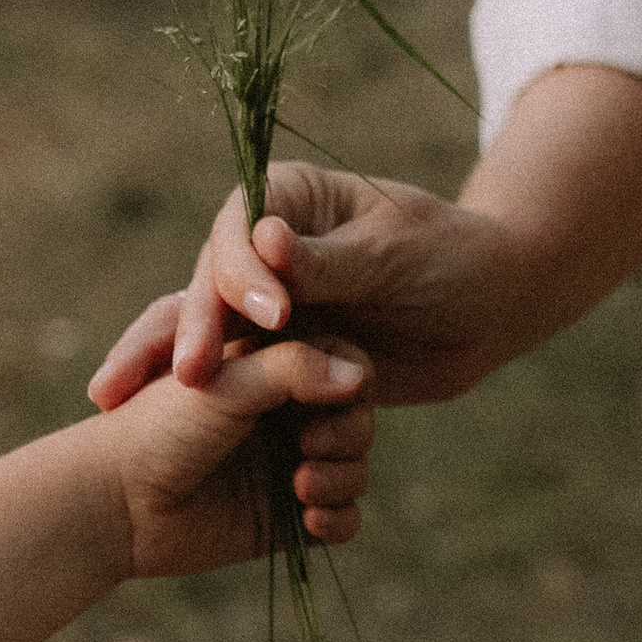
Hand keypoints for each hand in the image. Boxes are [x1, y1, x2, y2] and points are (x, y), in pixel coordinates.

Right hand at [91, 167, 532, 412]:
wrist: (494, 306)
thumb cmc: (452, 259)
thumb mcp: (393, 256)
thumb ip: (327, 261)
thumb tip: (263, 243)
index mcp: (288, 199)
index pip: (239, 232)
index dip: (242, 276)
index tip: (270, 319)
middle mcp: (267, 250)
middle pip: (210, 288)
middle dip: (194, 332)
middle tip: (185, 380)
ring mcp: (272, 303)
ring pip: (213, 336)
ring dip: (184, 372)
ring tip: (147, 408)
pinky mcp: (283, 353)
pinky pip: (243, 380)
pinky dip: (222, 409)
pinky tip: (199, 443)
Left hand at [95, 309, 373, 576]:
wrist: (116, 506)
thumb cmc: (160, 428)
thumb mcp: (227, 383)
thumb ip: (295, 369)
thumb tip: (361, 378)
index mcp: (272, 366)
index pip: (345, 363)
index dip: (348, 381)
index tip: (330, 398)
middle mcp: (286, 413)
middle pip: (358, 417)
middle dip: (348, 434)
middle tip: (310, 446)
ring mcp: (289, 465)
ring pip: (355, 468)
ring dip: (343, 478)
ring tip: (300, 487)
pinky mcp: (289, 517)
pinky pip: (342, 518)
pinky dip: (336, 518)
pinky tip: (308, 520)